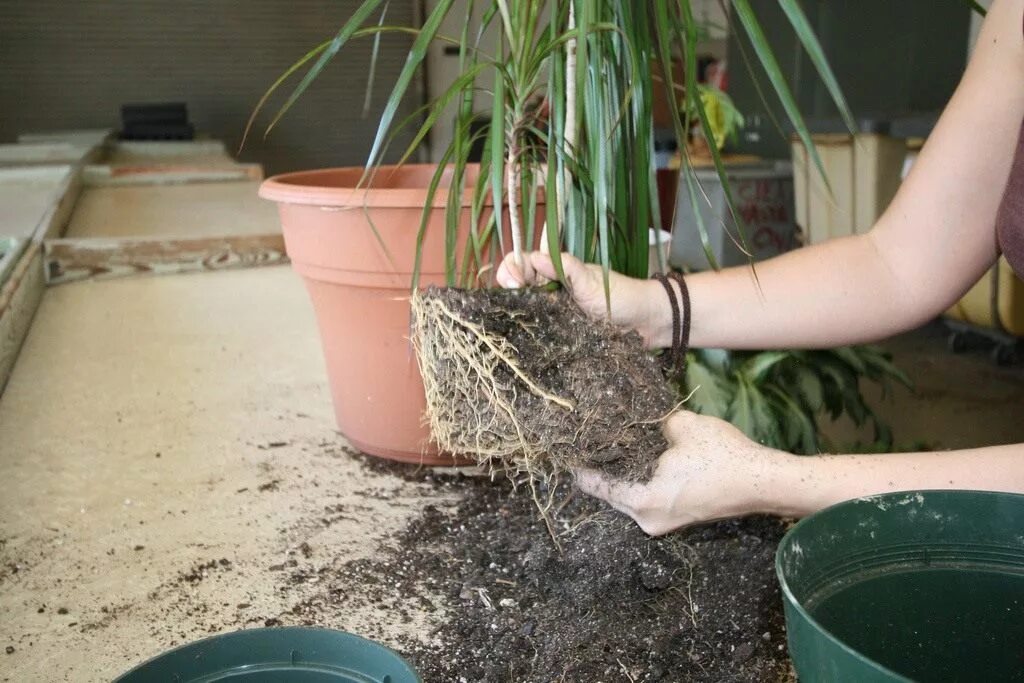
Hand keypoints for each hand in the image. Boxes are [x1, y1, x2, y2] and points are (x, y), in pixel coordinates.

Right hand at [495, 251, 663, 347]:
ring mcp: (553, 315)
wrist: (646, 324)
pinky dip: (529, 334)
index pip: (523, 264)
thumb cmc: (622, 296)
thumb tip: (536, 256)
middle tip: (514, 297)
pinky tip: (525, 336)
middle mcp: (551, 292)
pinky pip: (539, 334)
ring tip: (516, 318)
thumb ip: (565, 268)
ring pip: (525, 312)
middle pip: (518, 288)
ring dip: (517, 314)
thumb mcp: (591, 280)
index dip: (512, 269)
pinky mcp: (559, 337)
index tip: (514, 281)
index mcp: (556, 272)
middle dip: (509, 292)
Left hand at [574, 410, 785, 534]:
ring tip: (614, 442)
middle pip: (609, 491)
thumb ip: (652, 423)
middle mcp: (646, 519)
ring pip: (628, 495)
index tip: (569, 442)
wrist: (763, 482)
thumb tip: (637, 416)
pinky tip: (641, 456)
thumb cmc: (722, 455)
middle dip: (602, 464)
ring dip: (623, 472)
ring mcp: (662, 523)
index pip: (594, 483)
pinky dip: (641, 479)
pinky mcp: (676, 518)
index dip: (581, 460)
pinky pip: (646, 497)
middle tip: (592, 436)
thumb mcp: (682, 426)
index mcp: (641, 501)